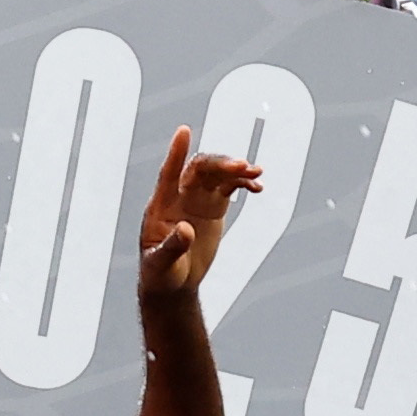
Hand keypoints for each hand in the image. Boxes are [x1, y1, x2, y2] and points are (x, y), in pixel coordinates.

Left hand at [136, 127, 268, 303]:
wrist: (173, 284)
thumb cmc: (159, 275)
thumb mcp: (161, 265)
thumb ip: (172, 247)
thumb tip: (185, 229)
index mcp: (160, 206)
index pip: (168, 174)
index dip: (176, 153)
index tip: (184, 130)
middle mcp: (179, 197)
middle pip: (199, 169)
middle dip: (220, 163)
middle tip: (242, 166)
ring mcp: (197, 200)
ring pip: (216, 174)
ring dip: (235, 169)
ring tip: (256, 172)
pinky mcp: (213, 207)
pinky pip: (229, 187)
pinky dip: (242, 183)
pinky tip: (257, 187)